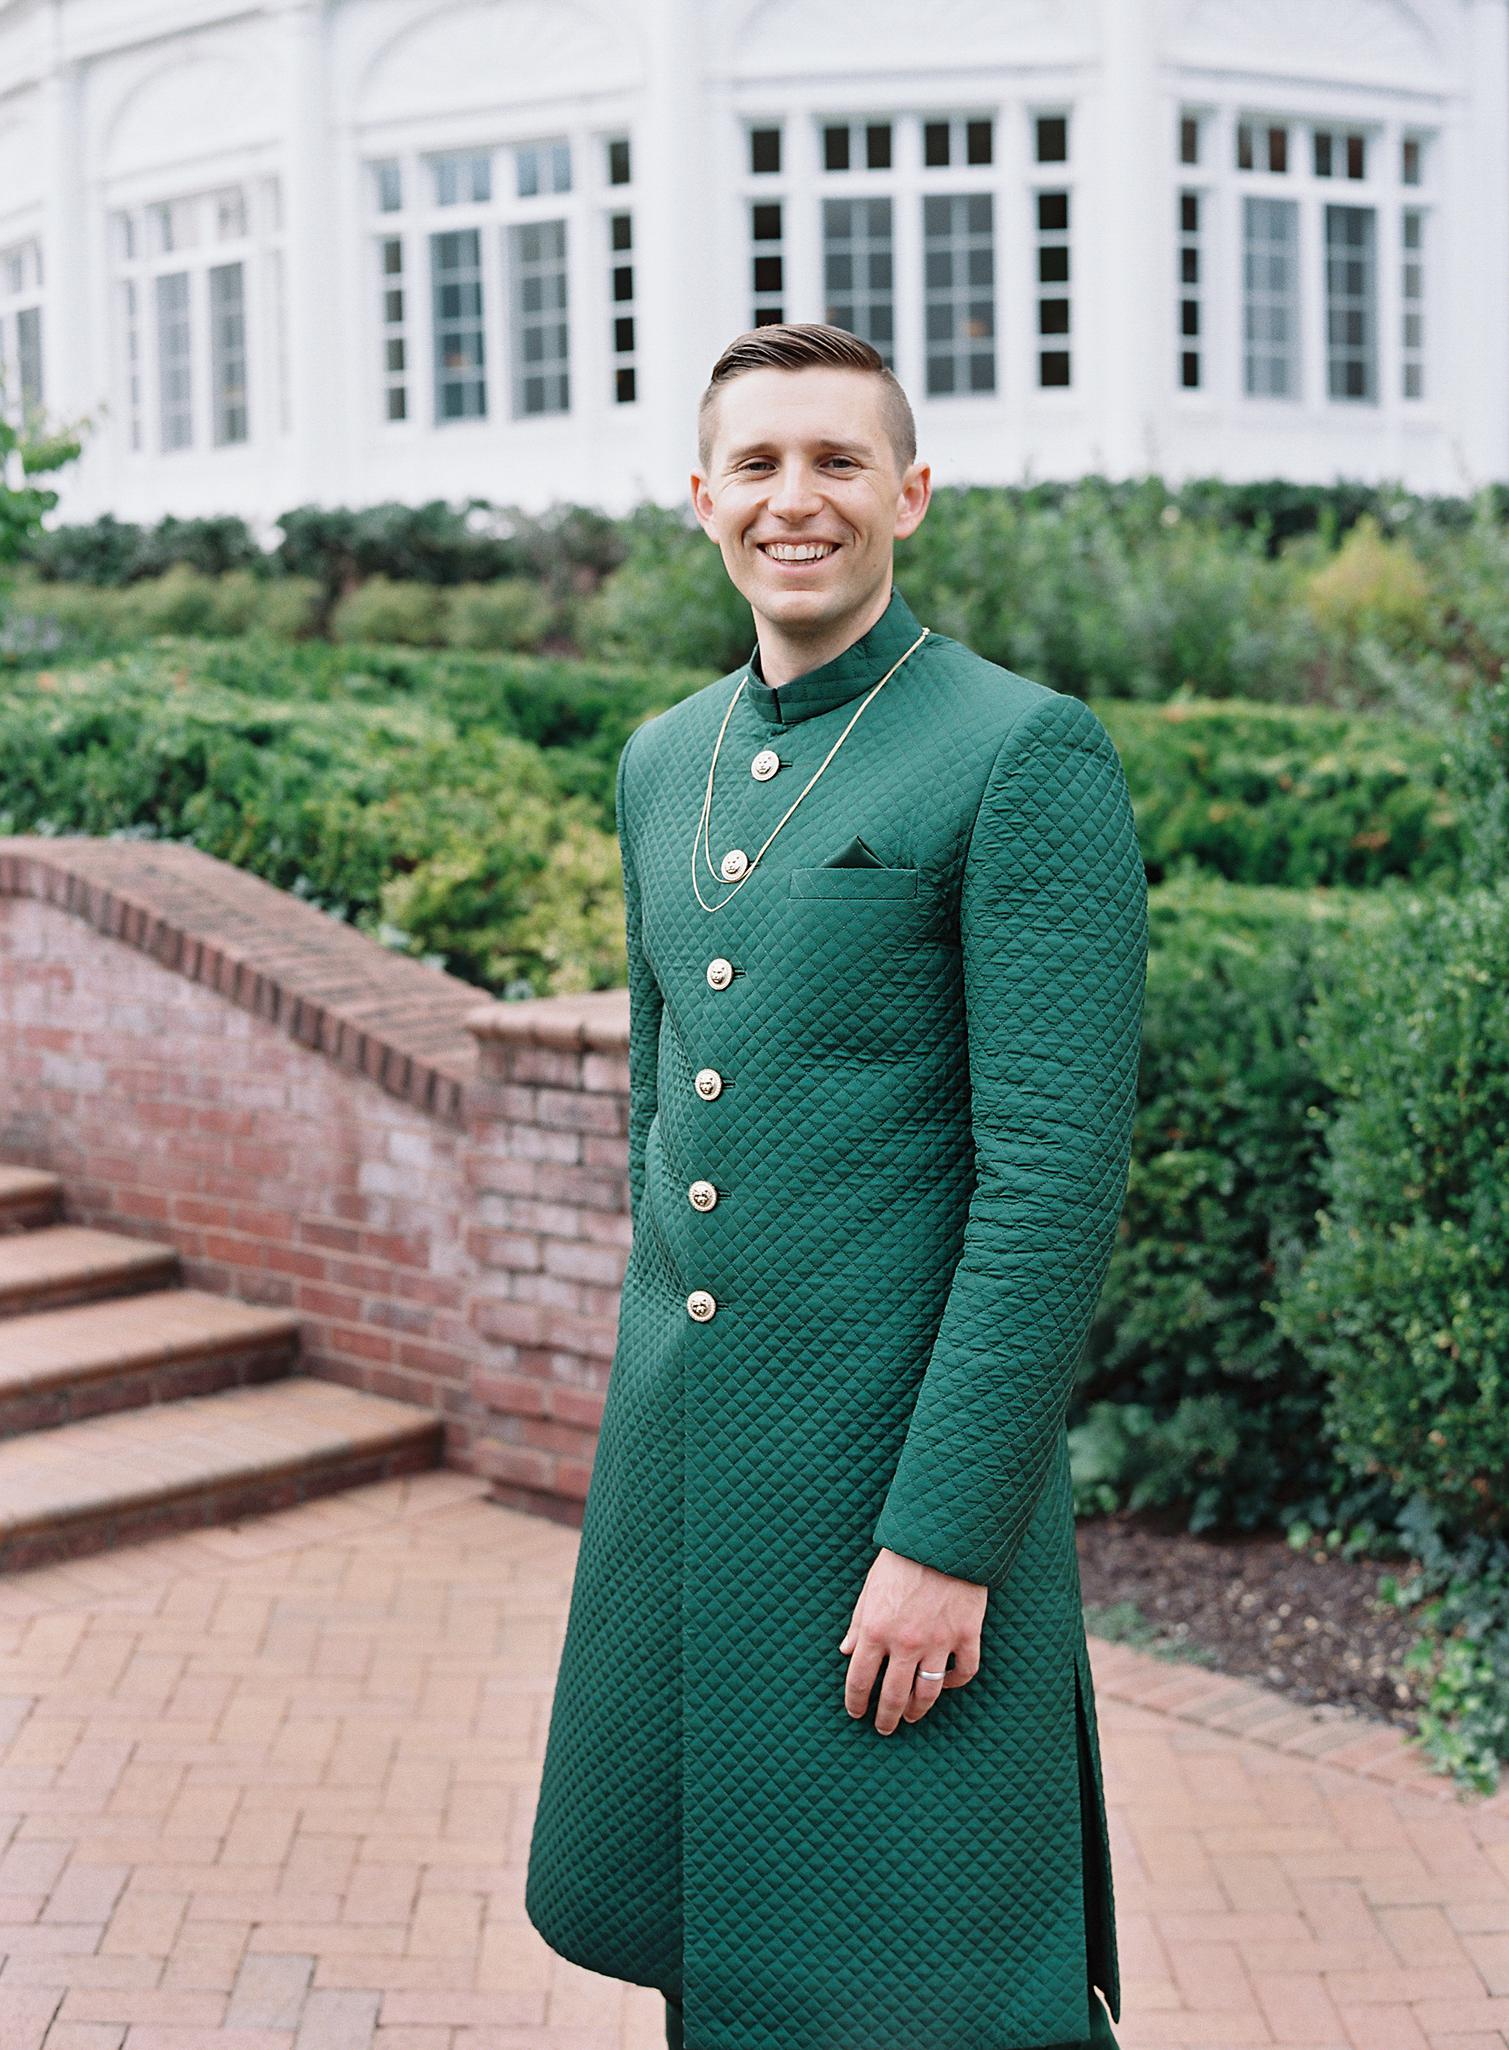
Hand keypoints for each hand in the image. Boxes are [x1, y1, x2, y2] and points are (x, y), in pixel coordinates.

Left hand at [838, 1546, 985, 1733]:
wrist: (944, 1535)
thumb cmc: (902, 1558)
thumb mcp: (870, 1588)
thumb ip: (857, 1623)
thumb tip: (845, 1652)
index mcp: (876, 1629)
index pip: (859, 1680)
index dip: (855, 1702)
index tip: (856, 1713)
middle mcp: (906, 1642)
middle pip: (893, 1696)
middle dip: (886, 1718)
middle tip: (884, 1728)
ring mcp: (939, 1642)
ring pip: (928, 1693)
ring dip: (917, 1710)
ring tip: (911, 1716)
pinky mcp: (967, 1635)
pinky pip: (964, 1672)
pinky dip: (955, 1683)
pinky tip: (946, 1684)